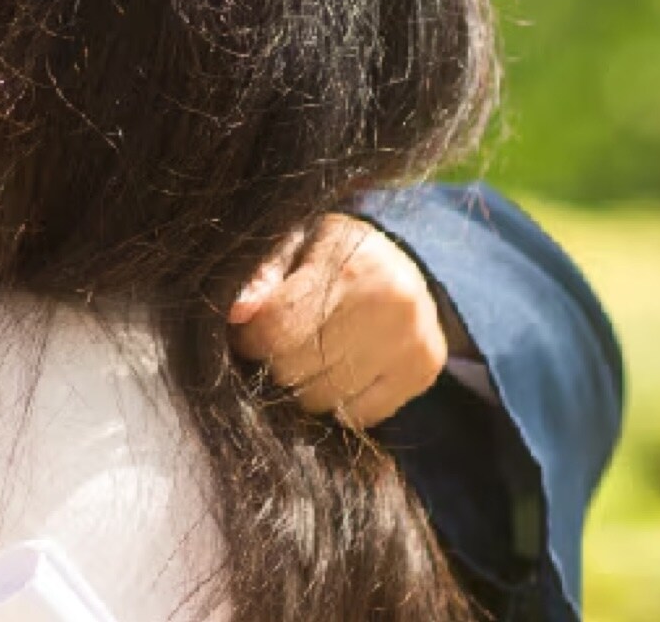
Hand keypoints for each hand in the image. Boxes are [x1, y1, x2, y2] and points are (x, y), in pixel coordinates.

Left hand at [229, 214, 446, 428]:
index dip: (250, 339)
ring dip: (305, 386)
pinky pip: (360, 416)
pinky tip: (342, 372)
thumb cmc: (338, 253)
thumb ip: (263, 275)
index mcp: (349, 268)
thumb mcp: (297, 244)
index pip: (274, 330)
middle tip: (283, 344)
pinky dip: (341, 404)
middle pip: (294, 369)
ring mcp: (410, 342)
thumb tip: (236, 314)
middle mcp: (387, 306)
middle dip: (276, 362)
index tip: (250, 333)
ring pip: (323, 399)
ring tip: (312, 356)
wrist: (413, 261)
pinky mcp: (423, 371)